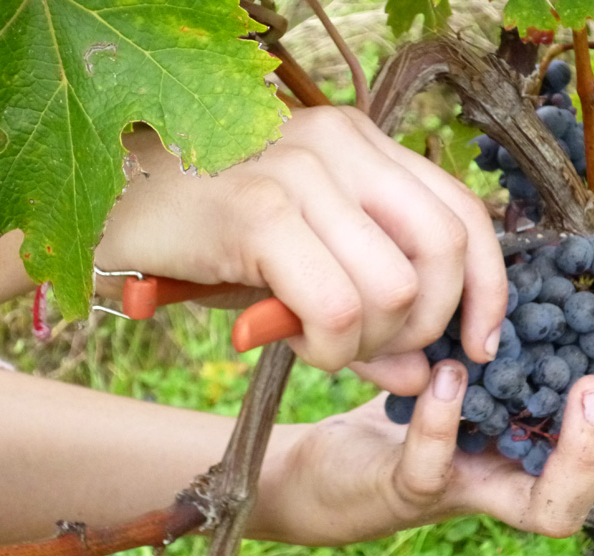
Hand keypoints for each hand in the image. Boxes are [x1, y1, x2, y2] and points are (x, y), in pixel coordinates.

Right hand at [95, 107, 506, 395]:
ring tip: (316, 341)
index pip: (462, 212)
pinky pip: (337, 307)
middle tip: (373, 352)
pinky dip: (327, 347)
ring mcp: (300, 170)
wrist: (105, 213)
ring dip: (364, 345)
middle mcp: (340, 143)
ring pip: (396, 289)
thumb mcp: (301, 270)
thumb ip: (369, 311)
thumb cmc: (207, 238)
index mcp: (360, 143)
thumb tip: (425, 373)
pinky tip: (290, 339)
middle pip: (443, 251)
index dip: (487, 288)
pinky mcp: (259, 211)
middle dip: (422, 327)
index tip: (478, 346)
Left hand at [248, 295, 593, 544]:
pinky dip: (445, 427)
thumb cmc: (435, 394)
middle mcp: (541, 474)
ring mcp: (482, 491)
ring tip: (591, 385)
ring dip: (585, 449)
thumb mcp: (496, 351)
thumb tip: (589, 261)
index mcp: (571, 437)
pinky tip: (452, 376)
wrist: (348, 457)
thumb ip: (541, 327)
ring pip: (557, 506)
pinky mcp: (418, 490)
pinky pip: (437, 470)